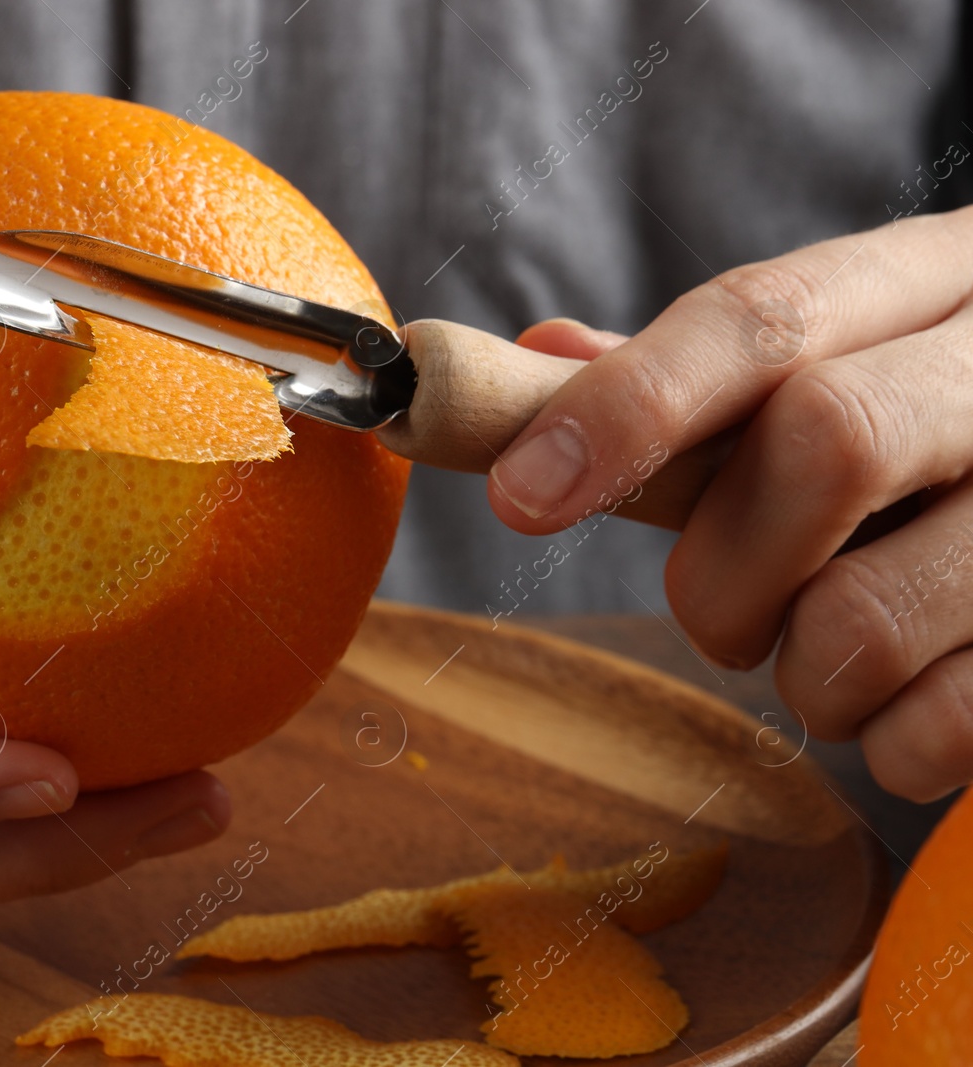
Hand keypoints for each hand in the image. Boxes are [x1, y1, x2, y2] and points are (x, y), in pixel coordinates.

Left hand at [483, 205, 972, 801]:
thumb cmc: (936, 439)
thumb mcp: (839, 371)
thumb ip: (693, 381)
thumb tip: (540, 359)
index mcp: (932, 279)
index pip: (764, 315)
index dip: (626, 406)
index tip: (519, 495)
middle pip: (826, 440)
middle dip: (721, 568)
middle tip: (714, 617)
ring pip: (870, 614)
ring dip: (801, 675)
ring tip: (832, 657)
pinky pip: (944, 727)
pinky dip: (887, 742)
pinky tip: (912, 701)